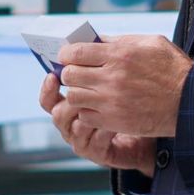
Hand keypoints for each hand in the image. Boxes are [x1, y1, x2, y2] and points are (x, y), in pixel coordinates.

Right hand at [39, 73, 154, 174]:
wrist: (146, 131)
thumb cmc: (126, 103)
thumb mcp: (111, 81)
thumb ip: (98, 65)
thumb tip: (92, 40)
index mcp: (68, 106)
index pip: (48, 98)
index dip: (47, 88)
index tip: (53, 76)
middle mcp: (71, 125)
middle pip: (56, 114)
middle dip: (69, 100)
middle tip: (84, 89)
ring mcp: (83, 141)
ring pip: (75, 128)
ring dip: (89, 114)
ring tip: (105, 103)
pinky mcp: (98, 154)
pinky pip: (96, 141)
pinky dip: (106, 129)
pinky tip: (119, 120)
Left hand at [58, 34, 191, 137]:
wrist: (192, 101)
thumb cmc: (173, 70)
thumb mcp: (151, 43)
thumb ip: (121, 41)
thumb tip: (96, 40)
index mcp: (120, 54)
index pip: (76, 52)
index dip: (67, 54)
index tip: (68, 56)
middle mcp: (112, 77)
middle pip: (70, 75)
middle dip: (70, 73)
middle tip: (77, 74)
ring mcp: (112, 101)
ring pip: (74, 97)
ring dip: (77, 93)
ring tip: (87, 91)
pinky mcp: (115, 121)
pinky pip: (85, 116)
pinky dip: (87, 111)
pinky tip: (98, 106)